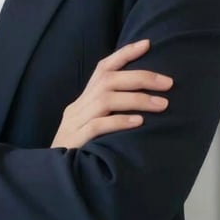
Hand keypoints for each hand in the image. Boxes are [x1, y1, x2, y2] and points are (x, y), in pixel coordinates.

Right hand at [51, 39, 172, 148]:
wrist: (51, 176)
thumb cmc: (79, 152)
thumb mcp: (91, 127)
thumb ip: (109, 113)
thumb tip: (144, 102)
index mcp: (83, 100)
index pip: (102, 68)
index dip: (124, 54)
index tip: (147, 43)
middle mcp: (78, 107)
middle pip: (107, 80)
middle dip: (140, 78)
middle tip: (168, 83)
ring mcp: (75, 123)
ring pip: (106, 100)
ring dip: (137, 99)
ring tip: (162, 104)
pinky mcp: (75, 141)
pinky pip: (98, 126)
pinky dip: (119, 121)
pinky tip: (138, 122)